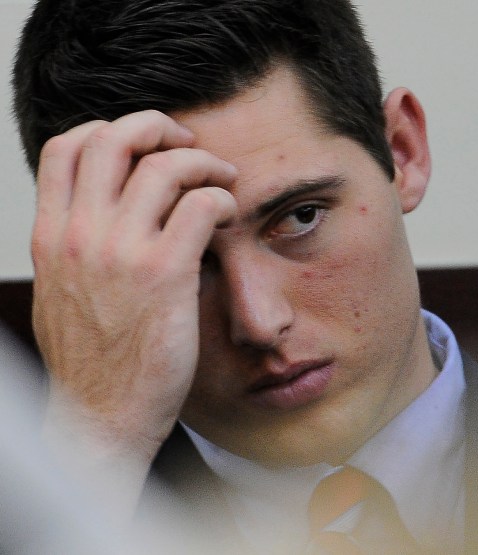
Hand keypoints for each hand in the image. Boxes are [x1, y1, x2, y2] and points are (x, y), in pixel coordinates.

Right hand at [32, 110, 235, 497]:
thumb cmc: (91, 362)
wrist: (100, 418)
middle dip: (160, 126)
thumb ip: (74, 249)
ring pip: (165, 165)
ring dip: (204, 163)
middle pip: (115, 138)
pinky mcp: (166, 274)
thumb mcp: (61, 294)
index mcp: (52, 236)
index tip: (145, 146)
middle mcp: (81, 235)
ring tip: (223, 182)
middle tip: (191, 144)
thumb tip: (100, 215)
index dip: (110, 130)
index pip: (67, 147)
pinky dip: (222, 199)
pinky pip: (201, 205)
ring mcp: (122, 252)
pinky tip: (228, 216)